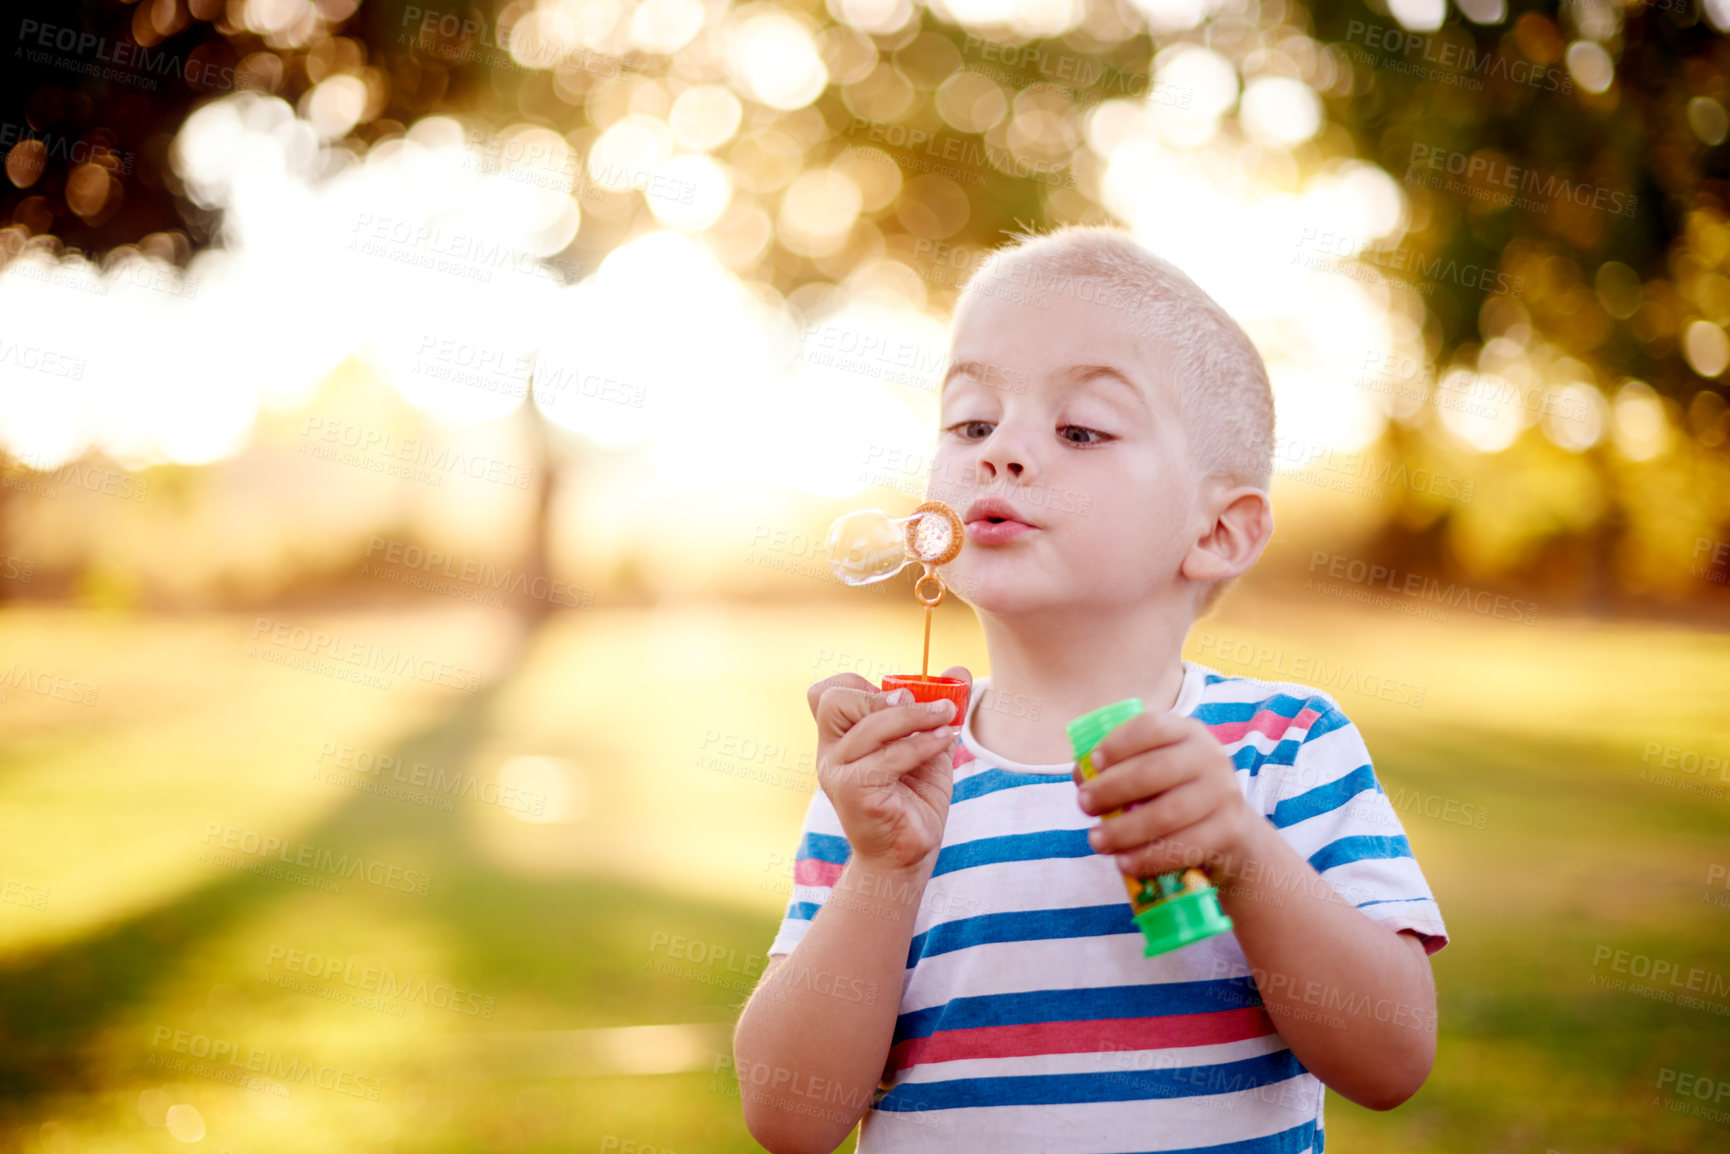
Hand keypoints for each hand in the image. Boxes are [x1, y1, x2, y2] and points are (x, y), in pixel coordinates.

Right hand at [806, 666, 970, 874]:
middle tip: (919, 703)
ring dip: (914, 716)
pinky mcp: (854, 792)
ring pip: (870, 726)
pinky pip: (889, 756)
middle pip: (834, 700)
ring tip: (945, 718)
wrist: (908, 855)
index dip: (862, 684)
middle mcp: (831, 753)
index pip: (827, 693)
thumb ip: (937, 709)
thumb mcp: (928, 745)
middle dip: (880, 695)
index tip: (902, 696)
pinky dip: (921, 744)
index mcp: (840, 739)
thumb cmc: (913, 800)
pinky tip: (943, 741)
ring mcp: (838, 773)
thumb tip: (958, 670)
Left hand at [1071, 709, 1258, 880]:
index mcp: (1187, 732)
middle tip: (1084, 805)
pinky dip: (1148, 858)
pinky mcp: (1229, 831)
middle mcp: (1210, 757)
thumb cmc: (1176, 793)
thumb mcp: (1154, 771)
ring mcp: (1223, 793)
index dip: (1119, 742)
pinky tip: (1124, 862)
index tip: (1093, 762)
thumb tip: (1081, 774)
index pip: (1152, 727)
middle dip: (1111, 789)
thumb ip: (1117, 768)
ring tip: (1096, 841)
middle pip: (1153, 770)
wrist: (1231, 832)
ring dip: (1123, 830)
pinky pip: (1183, 847)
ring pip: (1166, 813)